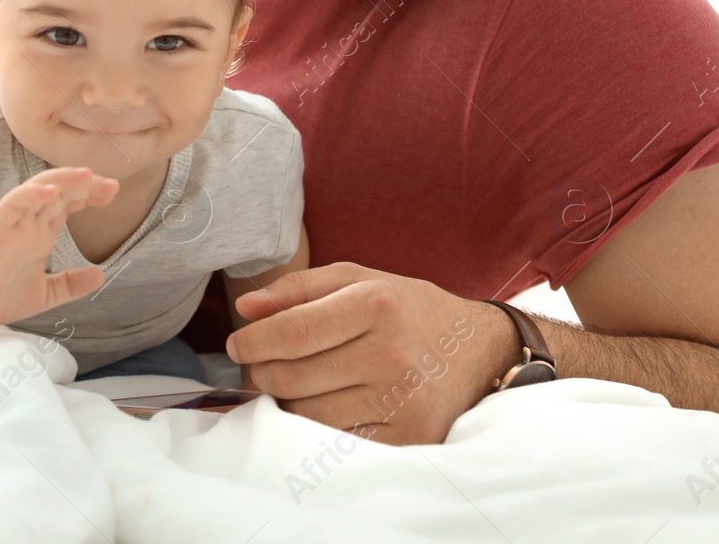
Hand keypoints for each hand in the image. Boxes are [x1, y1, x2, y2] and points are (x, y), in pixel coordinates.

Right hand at [0, 167, 118, 331]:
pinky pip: (11, 207)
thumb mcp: (47, 294)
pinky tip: (49, 191)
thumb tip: (102, 276)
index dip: (89, 193)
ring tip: (87, 175)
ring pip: (37, 192)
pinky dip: (29, 196)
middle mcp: (28, 225)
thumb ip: (71, 284)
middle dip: (85, 184)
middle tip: (112, 184)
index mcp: (40, 233)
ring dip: (61, 180)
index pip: (67, 203)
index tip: (112, 192)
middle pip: (58, 192)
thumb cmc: (0, 297)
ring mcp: (12, 227)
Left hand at [226, 262, 518, 445]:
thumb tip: (245, 309)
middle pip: (293, 377)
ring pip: (308, 415)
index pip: (293, 332)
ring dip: (288, 402)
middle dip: (262, 372)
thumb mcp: (359, 279)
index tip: (237, 344)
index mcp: (377, 304)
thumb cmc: (407, 309)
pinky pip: (337, 440)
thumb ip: (298, 288)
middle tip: (261, 365)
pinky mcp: (410, 437)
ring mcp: (403, 400)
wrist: (482, 349)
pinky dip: (319, 426)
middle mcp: (392, 353)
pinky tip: (328, 404)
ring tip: (299, 383)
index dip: (253, 341)